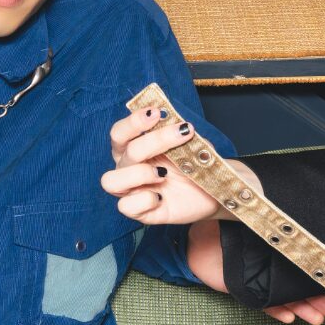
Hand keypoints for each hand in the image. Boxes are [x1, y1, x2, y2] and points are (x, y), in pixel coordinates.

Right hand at [102, 107, 240, 224]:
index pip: (120, 132)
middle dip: (153, 141)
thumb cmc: (195, 165)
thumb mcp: (191, 144)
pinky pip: (126, 207)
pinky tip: (161, 196)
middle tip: (181, 134)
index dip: (134, 122)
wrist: (213, 192)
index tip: (156, 112)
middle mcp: (128, 168)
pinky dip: (144, 200)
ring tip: (163, 174)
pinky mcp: (141, 212)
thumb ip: (181, 133)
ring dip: (138, 173)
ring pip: (110, 181)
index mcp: (133, 148)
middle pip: (125, 151)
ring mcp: (133, 190)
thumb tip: (178, 123)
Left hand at [187, 220, 324, 324]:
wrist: (198, 235)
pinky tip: (289, 317)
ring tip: (316, 318)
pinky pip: (264, 304)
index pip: (305, 265)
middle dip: (316, 299)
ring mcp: (261, 279)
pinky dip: (276, 311)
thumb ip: (275, 221)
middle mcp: (274, 265)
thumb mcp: (257, 215)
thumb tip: (302, 220)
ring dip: (302, 308)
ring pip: (285, 297)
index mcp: (280, 248)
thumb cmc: (230, 219)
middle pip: (299, 285)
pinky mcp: (246, 290)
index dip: (320, 277)